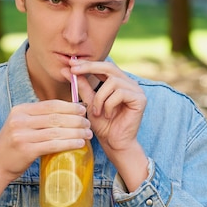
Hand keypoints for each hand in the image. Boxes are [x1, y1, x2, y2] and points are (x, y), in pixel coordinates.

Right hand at [0, 100, 91, 183]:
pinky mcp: (26, 150)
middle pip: (55, 117)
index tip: (83, 110)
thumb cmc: (14, 146)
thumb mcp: (21, 125)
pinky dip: (69, 143)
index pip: (50, 104)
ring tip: (88, 134)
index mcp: (20, 110)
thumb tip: (67, 113)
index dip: (69, 106)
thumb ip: (38, 118)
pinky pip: (53, 145)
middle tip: (88, 124)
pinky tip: (80, 143)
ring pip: (56, 131)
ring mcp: (22, 135)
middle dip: (76, 120)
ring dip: (76, 132)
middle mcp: (20, 120)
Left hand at [65, 60, 148, 190]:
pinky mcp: (140, 99)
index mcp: (118, 82)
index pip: (103, 66)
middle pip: (109, 67)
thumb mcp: (88, 102)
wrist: (114, 143)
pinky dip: (109, 105)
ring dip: (100, 98)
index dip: (88, 63)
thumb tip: (66, 70)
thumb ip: (81, 86)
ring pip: (113, 82)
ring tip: (97, 112)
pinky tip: (108, 115)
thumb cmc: (103, 125)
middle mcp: (129, 83)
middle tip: (74, 71)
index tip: (71, 63)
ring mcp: (136, 91)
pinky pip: (120, 93)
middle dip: (89, 68)